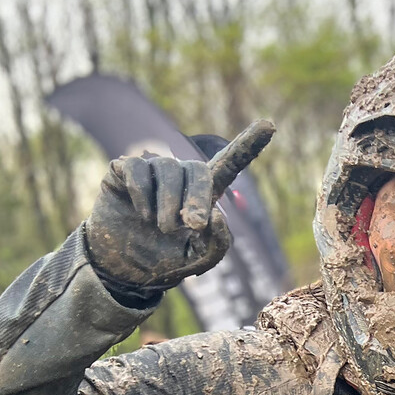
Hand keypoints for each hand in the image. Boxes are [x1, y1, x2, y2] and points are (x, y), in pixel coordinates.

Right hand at [85, 119, 274, 289]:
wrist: (124, 269)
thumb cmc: (165, 260)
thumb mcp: (198, 260)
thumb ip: (217, 243)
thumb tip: (216, 213)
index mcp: (203, 194)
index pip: (229, 164)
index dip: (248, 144)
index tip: (270, 124)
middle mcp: (180, 177)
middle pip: (197, 169)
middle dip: (197, 197)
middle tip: (192, 225)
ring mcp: (151, 170)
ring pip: (167, 168)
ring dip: (167, 202)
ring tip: (161, 228)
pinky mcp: (123, 170)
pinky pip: (136, 168)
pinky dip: (141, 194)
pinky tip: (141, 215)